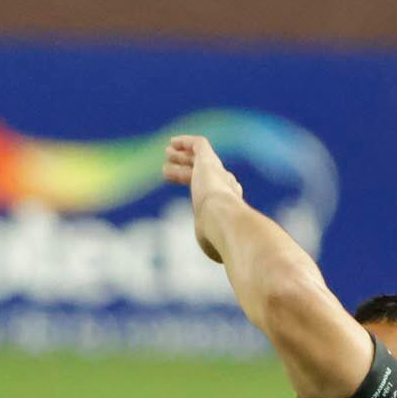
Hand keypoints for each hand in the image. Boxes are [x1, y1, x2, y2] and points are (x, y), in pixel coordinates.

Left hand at [164, 132, 243, 265]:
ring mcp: (217, 173)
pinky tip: (172, 142)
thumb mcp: (214, 246)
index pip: (217, 191)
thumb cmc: (220, 238)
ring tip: (167, 153)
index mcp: (228, 206)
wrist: (226, 222)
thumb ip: (213, 247)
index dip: (201, 189)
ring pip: (200, 159)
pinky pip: (199, 145)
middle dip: (188, 170)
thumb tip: (217, 255)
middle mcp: (226, 187)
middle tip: (169, 170)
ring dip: (183, 156)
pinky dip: (186, 142)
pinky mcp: (209, 161)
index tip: (192, 189)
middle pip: (206, 174)